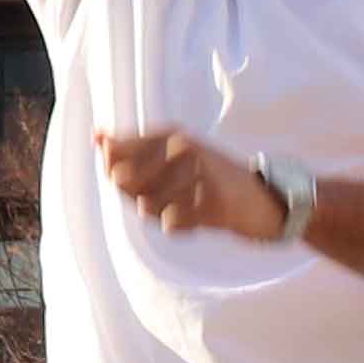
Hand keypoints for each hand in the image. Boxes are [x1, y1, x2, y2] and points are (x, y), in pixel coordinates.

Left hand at [98, 125, 291, 239]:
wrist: (267, 200)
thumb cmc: (214, 179)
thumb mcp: (178, 154)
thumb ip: (136, 150)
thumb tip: (97, 137)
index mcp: (172, 135)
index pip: (114, 154)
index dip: (115, 174)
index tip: (144, 181)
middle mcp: (183, 149)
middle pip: (124, 181)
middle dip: (136, 197)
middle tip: (168, 197)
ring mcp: (197, 174)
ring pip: (146, 206)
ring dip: (162, 214)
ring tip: (187, 206)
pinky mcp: (210, 201)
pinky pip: (171, 223)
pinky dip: (182, 227)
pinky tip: (199, 218)